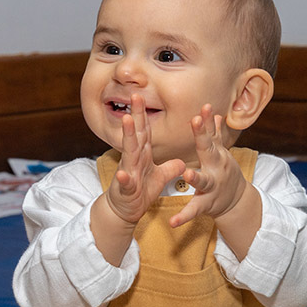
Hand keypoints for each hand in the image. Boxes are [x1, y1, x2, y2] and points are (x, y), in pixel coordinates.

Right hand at [105, 94, 184, 224]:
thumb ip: (170, 167)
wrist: (125, 211)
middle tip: (136, 96)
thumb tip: (183, 159)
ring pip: (129, 152)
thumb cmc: (140, 192)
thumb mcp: (159, 178)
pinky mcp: (126, 189)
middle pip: (136, 134)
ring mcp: (128, 173)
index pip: (144, 131)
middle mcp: (133, 160)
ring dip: (127, 136)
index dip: (146, 114)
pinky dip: (125, 178)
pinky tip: (123, 173)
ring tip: (126, 120)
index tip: (145, 95)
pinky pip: (126, 183)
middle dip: (135, 115)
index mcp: (142, 155)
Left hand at [170, 104, 246, 227]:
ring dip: (196, 177)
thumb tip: (214, 114)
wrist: (237, 201)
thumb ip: (215, 135)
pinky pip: (193, 210)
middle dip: (203, 136)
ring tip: (187, 174)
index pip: (210, 135)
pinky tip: (172, 221)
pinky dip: (183, 216)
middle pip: (209, 150)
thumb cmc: (224, 172)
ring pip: (204, 181)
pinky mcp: (206, 204)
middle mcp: (216, 168)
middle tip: (195, 121)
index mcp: (216, 155)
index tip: (203, 107)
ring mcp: (212, 187)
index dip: (206, 122)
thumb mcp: (221, 153)